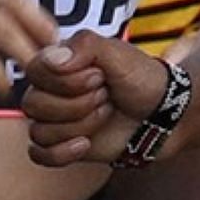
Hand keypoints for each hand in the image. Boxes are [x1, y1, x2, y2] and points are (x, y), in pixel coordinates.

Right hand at [23, 29, 169, 165]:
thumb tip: (52, 59)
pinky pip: (40, 154)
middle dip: (77, 105)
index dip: (67, 80)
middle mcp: (49, 91)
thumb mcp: (118, 53)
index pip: (35, 73)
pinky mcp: (63, 145)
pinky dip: (60, 153)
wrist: (166, 114)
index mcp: (56, 64)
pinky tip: (85, 144)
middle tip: (106, 96)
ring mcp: (55, 119)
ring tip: (105, 114)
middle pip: (33, 105)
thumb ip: (84, 46)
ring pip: (40, 131)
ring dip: (79, 126)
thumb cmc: (142, 79)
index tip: (99, 76)